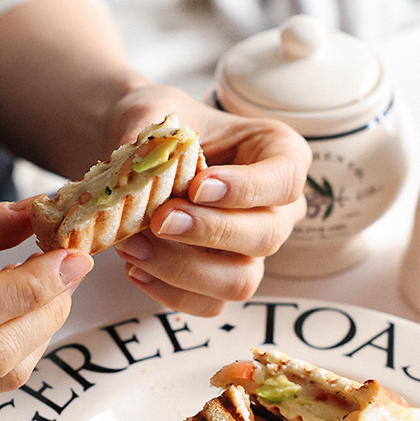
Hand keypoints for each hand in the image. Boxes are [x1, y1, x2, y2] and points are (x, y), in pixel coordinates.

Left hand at [110, 85, 310, 315]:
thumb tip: (136, 167)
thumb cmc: (161, 130)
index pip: (286, 179)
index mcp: (279, 155)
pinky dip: (170, 292)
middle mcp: (277, 210)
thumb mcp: (155, 115)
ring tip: (133, 245)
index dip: (247, 189)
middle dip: (209, 232)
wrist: (140, 158)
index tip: (198, 186)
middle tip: (158, 219)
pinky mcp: (222, 281)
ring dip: (184, 268)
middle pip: (266, 236)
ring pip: (240, 281)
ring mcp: (252, 252)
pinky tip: (135, 268)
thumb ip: (150, 139)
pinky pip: (209, 304)